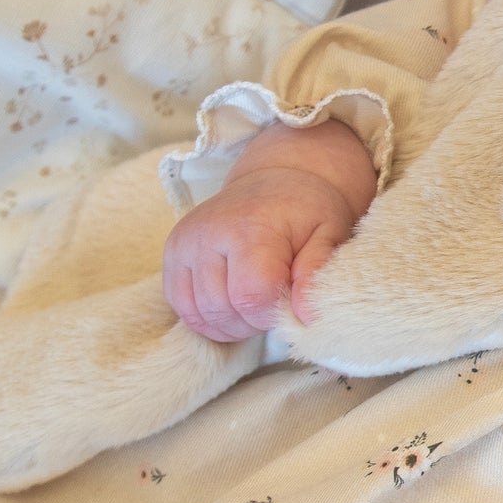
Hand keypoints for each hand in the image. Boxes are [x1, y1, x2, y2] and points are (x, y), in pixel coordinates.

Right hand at [163, 119, 375, 341]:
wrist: (276, 178)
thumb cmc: (306, 211)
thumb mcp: (329, 234)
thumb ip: (317, 274)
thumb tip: (306, 317)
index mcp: (251, 228)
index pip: (251, 297)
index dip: (272, 313)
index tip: (289, 302)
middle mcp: (209, 233)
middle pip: (223, 309)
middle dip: (252, 321)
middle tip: (273, 303)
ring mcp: (185, 242)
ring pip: (200, 313)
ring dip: (230, 323)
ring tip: (254, 304)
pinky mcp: (173, 252)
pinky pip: (181, 306)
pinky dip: (207, 317)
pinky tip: (231, 306)